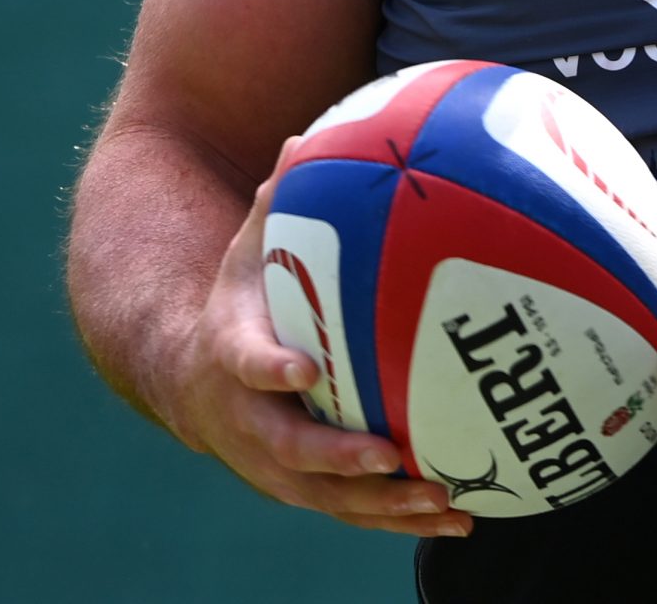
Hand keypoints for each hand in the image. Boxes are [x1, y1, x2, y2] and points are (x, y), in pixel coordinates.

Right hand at [164, 144, 472, 536]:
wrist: (191, 382)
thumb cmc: (237, 303)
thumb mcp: (244, 253)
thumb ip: (277, 202)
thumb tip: (308, 137)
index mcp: (231, 357)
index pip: (245, 364)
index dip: (269, 370)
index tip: (301, 369)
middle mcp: (249, 422)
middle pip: (290, 452)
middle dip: (338, 460)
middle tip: (388, 455)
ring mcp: (275, 466)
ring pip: (329, 498)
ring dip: (385, 505)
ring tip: (446, 499)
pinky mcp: (306, 490)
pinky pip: (356, 511)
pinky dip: (404, 519)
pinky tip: (464, 516)